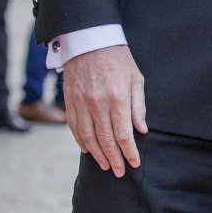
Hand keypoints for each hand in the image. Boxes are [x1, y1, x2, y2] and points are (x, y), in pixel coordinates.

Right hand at [63, 43, 146, 175]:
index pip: (123, 134)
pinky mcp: (70, 101)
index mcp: (117, 98)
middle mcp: (97, 104)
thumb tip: (141, 130)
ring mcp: (81, 103)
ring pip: (88, 137)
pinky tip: (88, 150)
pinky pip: (74, 127)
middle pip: (106, 140)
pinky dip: (81, 141)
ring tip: (105, 166)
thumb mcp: (135, 78)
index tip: (134, 163)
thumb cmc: (117, 58)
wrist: (88, 40)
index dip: (129, 152)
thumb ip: (138, 106)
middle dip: (114, 159)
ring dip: (97, 155)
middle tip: (120, 172)